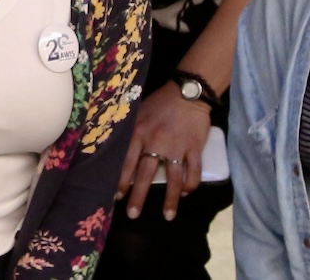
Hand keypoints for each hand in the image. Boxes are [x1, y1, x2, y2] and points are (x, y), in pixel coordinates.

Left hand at [116, 81, 212, 220]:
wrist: (187, 93)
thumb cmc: (159, 102)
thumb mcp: (138, 113)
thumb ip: (130, 131)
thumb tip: (115, 149)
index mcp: (139, 133)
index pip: (126, 162)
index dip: (121, 181)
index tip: (116, 197)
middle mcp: (156, 142)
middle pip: (146, 174)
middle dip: (139, 196)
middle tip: (133, 214)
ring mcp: (177, 147)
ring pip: (173, 178)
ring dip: (171, 199)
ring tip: (167, 216)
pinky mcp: (194, 148)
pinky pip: (193, 171)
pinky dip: (190, 185)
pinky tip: (186, 193)